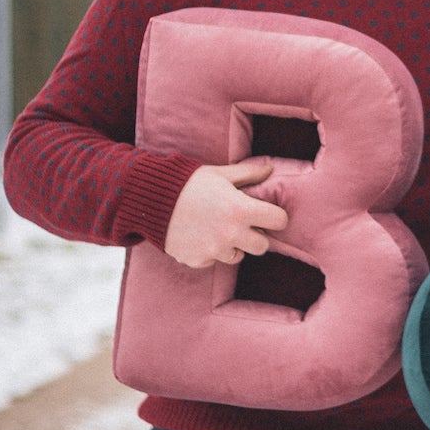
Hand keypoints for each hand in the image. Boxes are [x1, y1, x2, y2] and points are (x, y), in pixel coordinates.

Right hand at [163, 158, 289, 269]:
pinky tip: (199, 235)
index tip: (268, 214)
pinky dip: (210, 251)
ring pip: (238, 256)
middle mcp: (231, 233)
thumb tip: (270, 170)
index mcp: (241, 209)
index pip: (279, 221)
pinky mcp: (198, 260)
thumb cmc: (188, 183)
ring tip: (217, 228)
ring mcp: (214, 250)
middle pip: (262, 246)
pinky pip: (214, 260)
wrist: (150, 200)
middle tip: (243, 224)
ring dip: (233, 245)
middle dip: (256, 235)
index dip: (275, 216)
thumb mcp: (220, 174)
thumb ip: (248, 174)